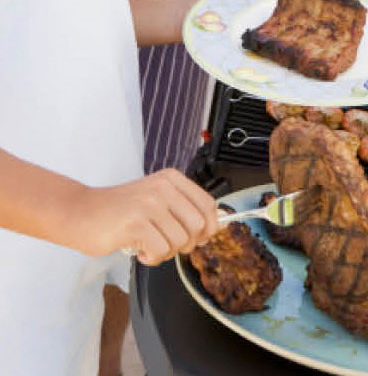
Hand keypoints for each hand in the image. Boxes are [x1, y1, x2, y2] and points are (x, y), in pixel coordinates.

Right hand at [71, 169, 218, 265]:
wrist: (79, 212)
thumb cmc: (118, 211)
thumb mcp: (155, 199)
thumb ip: (183, 208)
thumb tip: (217, 225)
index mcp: (171, 179)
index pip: (208, 204)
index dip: (208, 227)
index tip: (197, 238)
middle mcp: (163, 187)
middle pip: (198, 226)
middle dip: (186, 243)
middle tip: (166, 244)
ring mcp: (150, 204)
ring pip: (180, 241)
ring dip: (166, 252)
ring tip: (148, 245)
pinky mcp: (136, 223)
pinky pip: (161, 251)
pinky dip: (151, 258)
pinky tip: (139, 250)